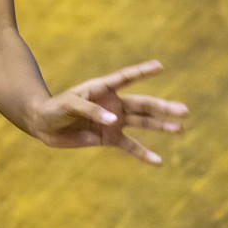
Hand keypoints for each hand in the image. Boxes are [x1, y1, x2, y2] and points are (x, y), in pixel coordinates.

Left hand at [29, 60, 186, 162]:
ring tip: (180, 130)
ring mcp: (113, 121)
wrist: (43, 125)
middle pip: (143, 104)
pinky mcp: (108, 138)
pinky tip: (157, 161)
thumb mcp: (69, 104)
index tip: (160, 66)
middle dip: (164, 108)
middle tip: (185, 111)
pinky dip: (143, 154)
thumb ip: (91, 110)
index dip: (142, 72)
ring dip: (161, 127)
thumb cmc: (55, 108)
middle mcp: (113, 103)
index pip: (126, 78)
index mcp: (103, 88)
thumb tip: (114, 121)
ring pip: (142, 124)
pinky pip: (129, 146)